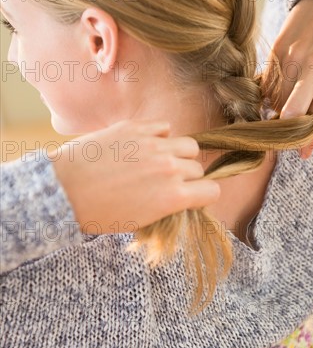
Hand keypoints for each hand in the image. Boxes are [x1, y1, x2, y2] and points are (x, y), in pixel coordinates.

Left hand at [49, 119, 220, 233]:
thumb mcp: (140, 221)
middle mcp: (169, 168)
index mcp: (173, 196)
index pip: (212, 190)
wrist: (64, 189)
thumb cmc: (99, 213)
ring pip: (188, 144)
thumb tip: (181, 197)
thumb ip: (168, 206)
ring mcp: (154, 145)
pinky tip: (145, 145)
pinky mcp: (136, 128)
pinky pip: (164, 127)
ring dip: (180, 154)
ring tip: (161, 160)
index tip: (192, 196)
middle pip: (199, 167)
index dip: (203, 195)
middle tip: (167, 181)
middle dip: (188, 176)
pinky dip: (161, 136)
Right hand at [271, 0, 312, 157]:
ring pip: (275, 100)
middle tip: (286, 136)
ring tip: (286, 107)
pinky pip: (267, 84)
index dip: (307, 140)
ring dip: (278, 110)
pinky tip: (280, 91)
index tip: (301, 154)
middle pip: (290, 113)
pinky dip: (271, 94)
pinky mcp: (276, 51)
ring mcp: (292, 59)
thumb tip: (308, 129)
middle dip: (286, 130)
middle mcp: (312, 69)